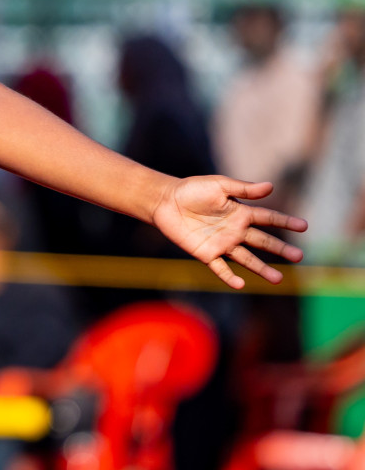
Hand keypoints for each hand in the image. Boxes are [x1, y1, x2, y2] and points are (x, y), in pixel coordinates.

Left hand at [150, 176, 306, 289]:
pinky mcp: (206, 254)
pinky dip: (229, 277)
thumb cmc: (192, 190)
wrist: (165, 201)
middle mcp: (235, 231)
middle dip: (281, 249)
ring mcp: (222, 244)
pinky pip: (220, 268)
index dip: (286, 221)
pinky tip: (241, 284)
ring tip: (278, 279)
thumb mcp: (218, 185)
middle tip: (299, 256)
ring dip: (262, 269)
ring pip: (247, 259)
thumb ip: (243, 189)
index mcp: (241, 213)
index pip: (268, 218)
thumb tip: (271, 186)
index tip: (304, 226)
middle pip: (263, 242)